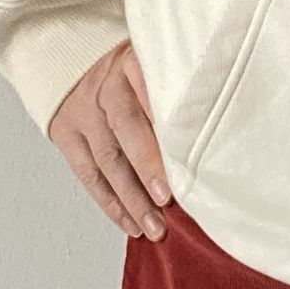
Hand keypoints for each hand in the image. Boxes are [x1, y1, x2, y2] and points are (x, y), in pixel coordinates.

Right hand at [48, 40, 172, 240]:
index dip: (166, 120)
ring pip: (107, 158)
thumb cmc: (133, 73)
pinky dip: (110, 203)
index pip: (150, 90)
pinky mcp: (67, 134)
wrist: (75, 62)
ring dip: (131, 197)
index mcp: (133, 63)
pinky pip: (88, 174)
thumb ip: (182, 88)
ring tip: (154, 226)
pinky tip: (130, 223)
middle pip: (126, 128)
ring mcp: (83, 112)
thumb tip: (222, 135)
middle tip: (167, 198)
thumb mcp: (158, 64)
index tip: (186, 149)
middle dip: (147, 166)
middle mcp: (105, 86)